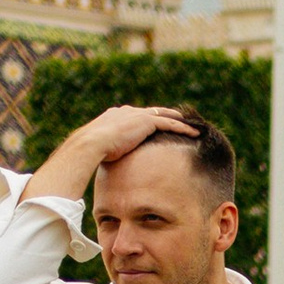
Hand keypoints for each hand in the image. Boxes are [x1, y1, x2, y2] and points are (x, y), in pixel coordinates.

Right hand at [24, 105, 198, 203]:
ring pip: (164, 115)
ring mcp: (136, 115)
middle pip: (153, 112)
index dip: (149, 122)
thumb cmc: (89, 155)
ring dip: (179, 121)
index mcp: (115, 118)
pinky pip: (170, 123)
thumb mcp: (101, 153)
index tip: (159, 127)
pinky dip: (183, 127)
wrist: (89, 145)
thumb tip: (106, 170)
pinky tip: (194, 132)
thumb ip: (107, 156)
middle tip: (181, 122)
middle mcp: (126, 113)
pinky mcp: (145, 121)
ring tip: (193, 126)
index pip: (137, 118)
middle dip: (167, 116)